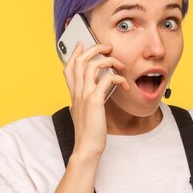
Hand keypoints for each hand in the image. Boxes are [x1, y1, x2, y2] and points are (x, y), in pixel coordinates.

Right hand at [62, 42, 129, 158]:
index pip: (69, 67)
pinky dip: (117, 78)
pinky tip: (124, 85)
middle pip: (80, 60)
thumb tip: (94, 95)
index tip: (81, 44)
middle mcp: (77, 92)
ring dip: (108, 60)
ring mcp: (85, 95)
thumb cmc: (88, 133)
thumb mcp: (85, 113)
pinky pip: (106, 80)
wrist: (86, 148)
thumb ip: (86, 101)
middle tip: (107, 48)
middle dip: (94, 49)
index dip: (74, 53)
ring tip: (119, 64)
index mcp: (74, 94)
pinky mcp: (95, 101)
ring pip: (92, 65)